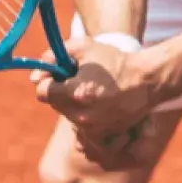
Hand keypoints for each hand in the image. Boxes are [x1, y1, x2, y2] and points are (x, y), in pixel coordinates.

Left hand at [30, 37, 157, 167]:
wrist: (147, 80)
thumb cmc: (114, 60)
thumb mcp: (83, 47)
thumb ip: (54, 56)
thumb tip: (34, 76)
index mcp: (75, 93)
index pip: (42, 92)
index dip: (47, 81)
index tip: (58, 74)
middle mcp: (82, 115)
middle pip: (55, 104)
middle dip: (61, 91)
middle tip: (80, 79)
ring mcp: (93, 128)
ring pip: (69, 115)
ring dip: (74, 103)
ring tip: (94, 90)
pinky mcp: (103, 135)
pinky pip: (84, 126)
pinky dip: (87, 115)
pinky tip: (100, 103)